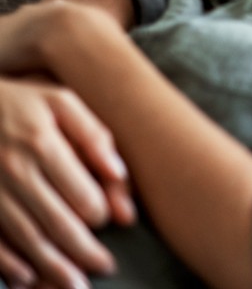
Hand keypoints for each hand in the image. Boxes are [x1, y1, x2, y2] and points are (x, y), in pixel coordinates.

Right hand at [0, 74, 133, 288]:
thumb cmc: (22, 102)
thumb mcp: (61, 101)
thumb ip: (94, 135)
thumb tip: (119, 174)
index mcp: (43, 144)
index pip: (82, 194)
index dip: (99, 213)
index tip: (106, 219)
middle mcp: (15, 171)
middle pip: (56, 223)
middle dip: (83, 252)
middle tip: (104, 268)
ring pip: (26, 239)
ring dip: (52, 268)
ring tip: (74, 286)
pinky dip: (8, 265)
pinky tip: (27, 280)